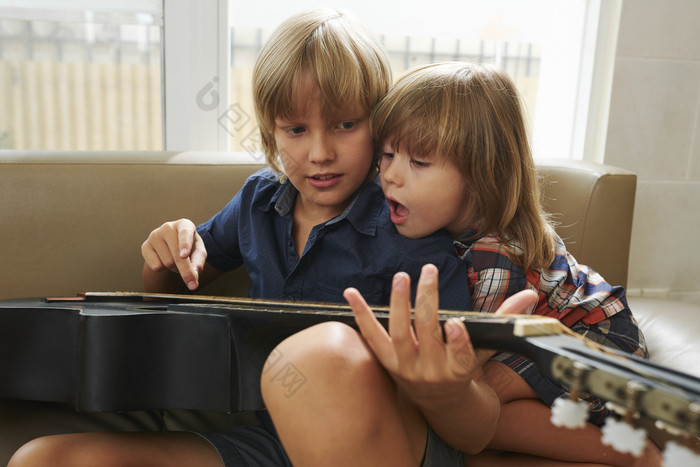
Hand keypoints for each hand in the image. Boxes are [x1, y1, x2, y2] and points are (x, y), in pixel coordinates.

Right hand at [141, 219, 206, 289]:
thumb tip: (194, 273)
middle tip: (193, 284)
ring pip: (167, 262)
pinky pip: (155, 266)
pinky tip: (165, 260)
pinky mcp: (145, 246)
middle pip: (176, 255)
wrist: (172, 246)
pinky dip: (163, 269)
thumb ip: (198, 262)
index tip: (184, 256)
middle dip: (185, 271)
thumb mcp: (198, 252)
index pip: (185, 233)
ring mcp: (155, 235)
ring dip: (175, 268)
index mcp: (184, 224)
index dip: (185, 245)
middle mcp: (168, 227)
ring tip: (176, 261)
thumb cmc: (189, 247)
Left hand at [344, 264, 538, 404]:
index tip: (457, 323)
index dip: (458, 341)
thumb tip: (530, 293)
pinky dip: (360, 315)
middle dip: (427, 302)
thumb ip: (504, 320)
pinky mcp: (387, 363)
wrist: (442, 403)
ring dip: (398, 304)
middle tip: (429, 272)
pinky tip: (350, 293)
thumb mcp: (484, 349)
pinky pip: (372, 338)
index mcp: (459, 370)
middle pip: (427, 335)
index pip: (461, 356)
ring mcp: (406, 368)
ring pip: (400, 335)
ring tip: (402, 277)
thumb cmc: (464, 369)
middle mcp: (431, 372)